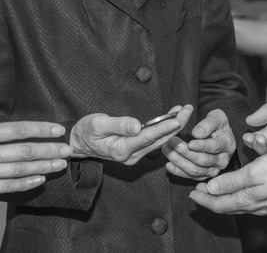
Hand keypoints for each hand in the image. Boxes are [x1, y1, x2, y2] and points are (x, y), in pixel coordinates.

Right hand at [0, 78, 71, 195]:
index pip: (17, 130)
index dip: (40, 129)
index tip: (57, 129)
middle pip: (23, 152)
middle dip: (48, 150)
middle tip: (67, 149)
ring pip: (18, 171)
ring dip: (42, 167)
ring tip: (60, 164)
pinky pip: (6, 187)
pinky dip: (25, 183)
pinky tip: (40, 179)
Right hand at [70, 105, 192, 164]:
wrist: (78, 143)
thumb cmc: (85, 131)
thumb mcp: (97, 124)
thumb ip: (118, 125)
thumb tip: (137, 126)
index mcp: (122, 150)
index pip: (147, 138)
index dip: (163, 128)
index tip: (177, 120)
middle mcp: (131, 156)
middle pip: (158, 140)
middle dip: (175, 125)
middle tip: (188, 110)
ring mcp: (135, 155)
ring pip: (158, 140)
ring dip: (172, 126)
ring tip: (185, 111)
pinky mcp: (136, 151)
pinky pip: (153, 140)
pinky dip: (164, 129)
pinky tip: (173, 118)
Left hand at [164, 109, 234, 179]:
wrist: (218, 135)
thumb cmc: (217, 125)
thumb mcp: (217, 117)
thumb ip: (208, 123)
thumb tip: (197, 133)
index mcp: (227, 144)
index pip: (214, 147)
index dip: (201, 146)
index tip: (190, 143)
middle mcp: (222, 160)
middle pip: (203, 160)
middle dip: (186, 152)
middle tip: (171, 142)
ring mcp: (213, 170)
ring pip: (195, 170)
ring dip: (179, 161)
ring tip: (166, 149)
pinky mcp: (203, 175)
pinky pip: (190, 176)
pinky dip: (178, 171)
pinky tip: (169, 164)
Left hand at [189, 152, 266, 215]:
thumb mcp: (253, 171)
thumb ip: (230, 182)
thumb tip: (211, 189)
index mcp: (247, 200)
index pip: (219, 204)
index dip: (203, 199)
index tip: (191, 193)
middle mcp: (255, 206)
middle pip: (226, 206)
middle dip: (210, 199)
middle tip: (198, 191)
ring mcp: (264, 204)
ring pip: (237, 205)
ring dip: (223, 197)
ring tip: (213, 189)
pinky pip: (247, 202)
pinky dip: (236, 196)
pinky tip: (236, 190)